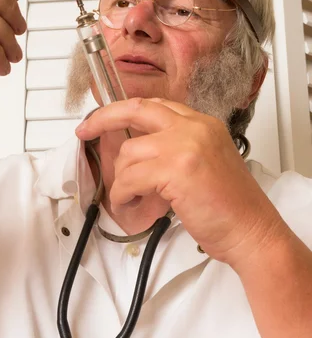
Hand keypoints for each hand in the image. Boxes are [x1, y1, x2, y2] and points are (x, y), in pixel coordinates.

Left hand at [76, 97, 285, 269]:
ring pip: (129, 153)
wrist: (252, 232)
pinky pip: (130, 178)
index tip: (105, 119)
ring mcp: (184, 145)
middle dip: (103, 118)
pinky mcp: (175, 169)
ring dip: (122, 180)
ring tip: (130, 198)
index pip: (156, 105)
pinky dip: (123, 195)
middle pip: (136, 110)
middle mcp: (194, 127)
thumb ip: (176, 149)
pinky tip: (133, 205)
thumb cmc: (231, 208)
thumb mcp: (206, 163)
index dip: (125, 110)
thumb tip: (137, 154)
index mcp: (203, 124)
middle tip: (84, 130)